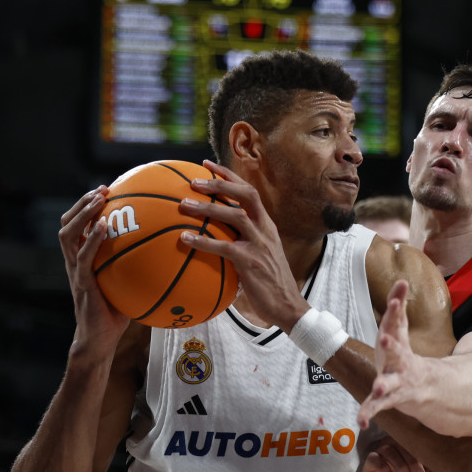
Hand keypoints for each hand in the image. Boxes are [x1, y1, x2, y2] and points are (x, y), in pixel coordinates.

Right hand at [58, 187, 129, 350]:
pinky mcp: (81, 283)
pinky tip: (102, 227)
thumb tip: (168, 252)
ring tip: (98, 200)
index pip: (77, 226)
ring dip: (82, 214)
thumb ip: (138, 266)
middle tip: (102, 189)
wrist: (99, 339)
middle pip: (67, 224)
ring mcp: (75, 271)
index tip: (106, 191)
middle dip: (82, 203)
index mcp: (82, 260)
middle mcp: (74, 262)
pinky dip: (91, 239)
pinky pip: (83, 257)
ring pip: (68, 235)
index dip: (86, 207)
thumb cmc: (116, 313)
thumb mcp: (127, 284)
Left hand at [178, 160, 307, 329]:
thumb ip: (242, 243)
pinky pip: (224, 247)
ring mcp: (259, 245)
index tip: (207, 165)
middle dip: (220, 183)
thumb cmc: (270, 284)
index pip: (249, 192)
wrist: (288, 306)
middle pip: (246, 195)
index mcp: (266, 225)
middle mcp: (265, 230)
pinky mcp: (251, 262)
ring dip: (208, 208)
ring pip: (235, 215)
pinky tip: (185, 239)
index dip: (228, 176)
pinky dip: (203, 241)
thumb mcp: (259, 257)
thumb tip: (214, 240)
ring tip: (183, 205)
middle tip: (194, 181)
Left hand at [357, 280, 423, 427]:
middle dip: (391, 345)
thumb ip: (399, 306)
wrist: (421, 386)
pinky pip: (377, 406)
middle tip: (385, 337)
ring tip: (378, 388)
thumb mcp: (399, 329)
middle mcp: (399, 361)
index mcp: (398, 342)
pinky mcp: (389, 399)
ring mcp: (396, 381)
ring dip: (383, 386)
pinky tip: (361, 421)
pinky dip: (368, 412)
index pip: (397, 324)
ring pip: (390, 384)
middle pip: (395, 351)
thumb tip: (402, 279)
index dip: (396, 312)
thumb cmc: (401, 353)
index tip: (395, 299)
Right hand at [363, 436, 435, 471]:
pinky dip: (385, 469)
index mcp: (407, 444)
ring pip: (388, 450)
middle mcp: (393, 444)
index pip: (414, 442)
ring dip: (400, 466)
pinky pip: (374, 458)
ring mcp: (380, 451)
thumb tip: (435, 464)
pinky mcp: (370, 461)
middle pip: (401, 444)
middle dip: (412, 462)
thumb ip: (431, 470)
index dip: (421, 456)